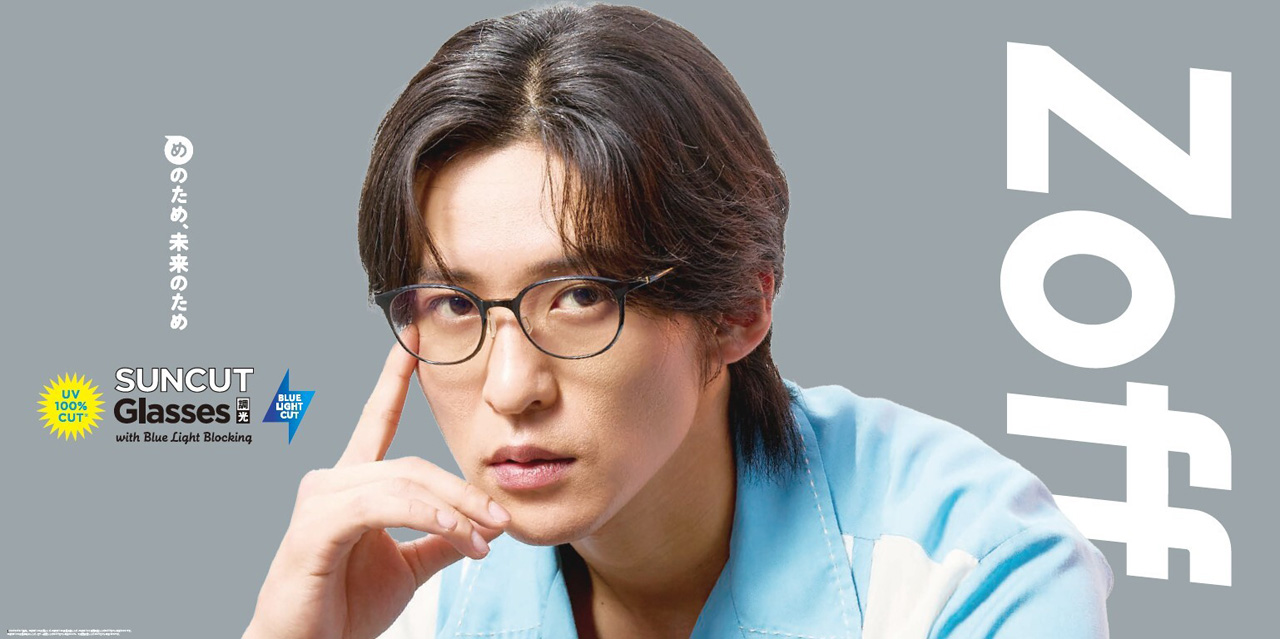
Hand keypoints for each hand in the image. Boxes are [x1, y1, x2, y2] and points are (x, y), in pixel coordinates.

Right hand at [243, 326, 509, 638]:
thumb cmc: (343, 609)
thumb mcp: (408, 567)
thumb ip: (440, 539)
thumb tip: (483, 525)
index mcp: (351, 484)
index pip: (376, 419)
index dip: (395, 376)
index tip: (414, 335)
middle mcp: (331, 481)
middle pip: (413, 465)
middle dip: (465, 492)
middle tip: (503, 521)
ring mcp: (319, 501)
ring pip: (405, 484)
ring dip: (456, 510)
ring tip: (487, 539)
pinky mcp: (316, 527)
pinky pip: (385, 507)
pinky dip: (429, 518)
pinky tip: (459, 537)